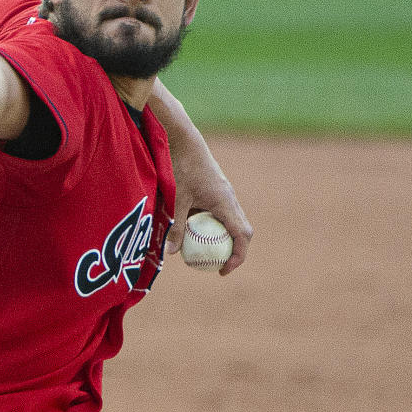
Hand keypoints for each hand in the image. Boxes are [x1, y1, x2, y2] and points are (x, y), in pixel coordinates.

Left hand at [165, 146, 251, 274]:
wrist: (184, 141)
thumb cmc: (181, 167)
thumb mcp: (176, 199)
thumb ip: (175, 226)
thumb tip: (171, 252)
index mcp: (225, 203)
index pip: (241, 235)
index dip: (237, 256)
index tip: (223, 270)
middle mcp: (230, 199)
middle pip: (241, 230)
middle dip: (234, 250)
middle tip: (218, 266)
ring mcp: (224, 194)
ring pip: (231, 221)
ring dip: (223, 237)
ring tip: (205, 252)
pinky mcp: (216, 190)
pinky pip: (220, 213)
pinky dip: (212, 225)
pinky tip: (193, 230)